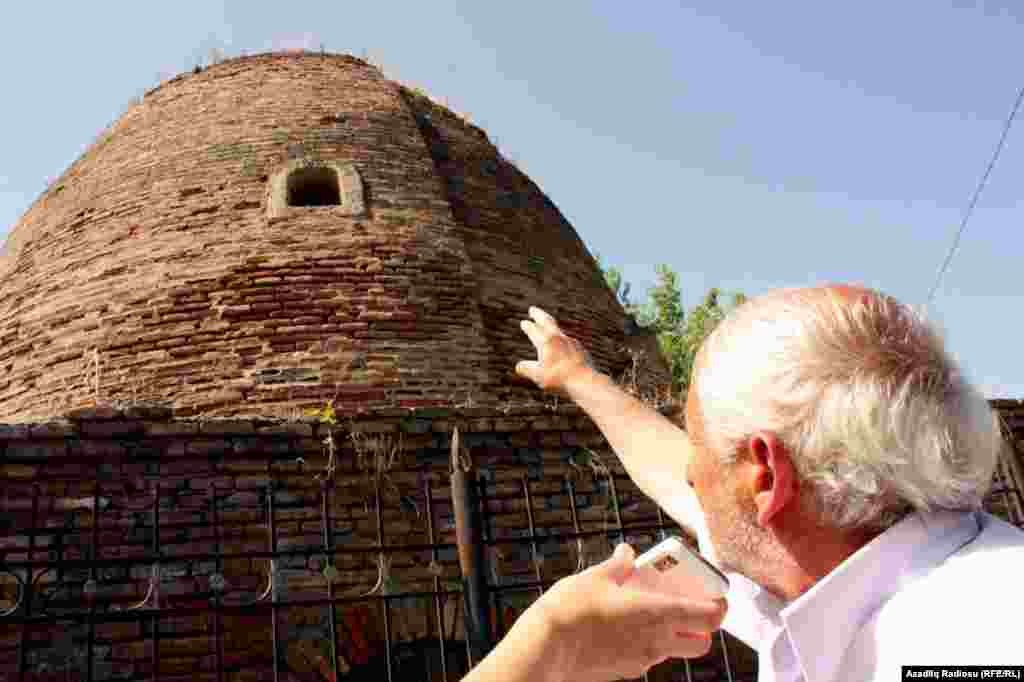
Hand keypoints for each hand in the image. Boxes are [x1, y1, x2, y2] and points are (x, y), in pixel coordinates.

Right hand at [516, 306, 594, 395]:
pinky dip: (563, 342)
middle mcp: (559, 338)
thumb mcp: (538, 376)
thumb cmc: (559, 379)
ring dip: (552, 327)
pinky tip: (564, 346)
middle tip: (533, 309)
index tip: (524, 322)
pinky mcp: (581, 350)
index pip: (534, 330)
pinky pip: (570, 343)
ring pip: (559, 331)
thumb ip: (527, 369)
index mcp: (546, 342)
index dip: (528, 326)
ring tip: (548, 327)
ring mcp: (572, 343)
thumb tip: (519, 366)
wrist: (585, 381)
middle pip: (548, 321)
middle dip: (539, 315)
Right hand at [521, 543, 726, 681]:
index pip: (710, 617)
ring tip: (646, 612)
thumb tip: (627, 552)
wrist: (547, 649)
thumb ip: (618, 564)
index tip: (716, 594)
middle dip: (702, 627)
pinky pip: (647, 658)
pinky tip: (622, 628)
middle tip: (687, 606)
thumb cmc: (572, 610)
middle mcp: (657, 641)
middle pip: (702, 643)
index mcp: (658, 613)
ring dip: (671, 634)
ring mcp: (642, 661)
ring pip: (674, 651)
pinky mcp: (625, 672)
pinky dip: (645, 644)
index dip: (719, 606)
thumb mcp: (596, 576)